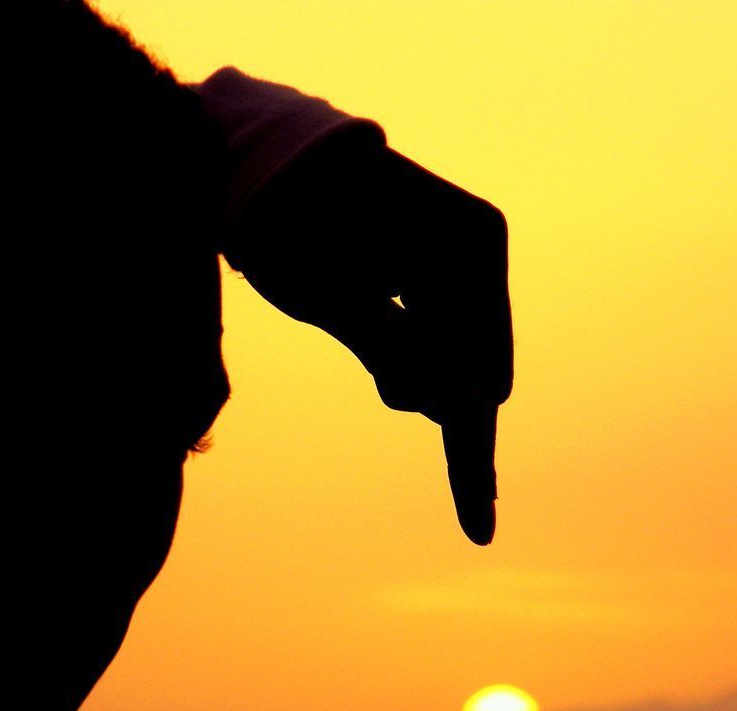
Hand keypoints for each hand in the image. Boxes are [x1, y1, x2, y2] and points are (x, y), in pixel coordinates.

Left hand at [225, 129, 511, 544]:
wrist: (255, 159)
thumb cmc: (290, 224)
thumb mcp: (334, 299)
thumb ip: (399, 353)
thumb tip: (463, 411)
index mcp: (473, 251)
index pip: (482, 375)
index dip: (476, 456)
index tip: (480, 524)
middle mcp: (477, 252)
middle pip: (475, 372)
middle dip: (449, 426)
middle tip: (462, 499)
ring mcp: (456, 260)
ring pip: (454, 358)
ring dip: (417, 385)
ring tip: (372, 360)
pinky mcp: (428, 270)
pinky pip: (436, 335)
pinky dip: (411, 361)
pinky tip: (389, 366)